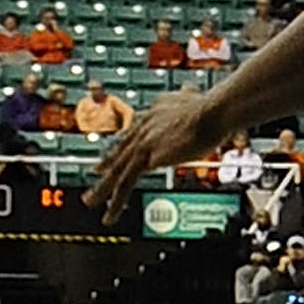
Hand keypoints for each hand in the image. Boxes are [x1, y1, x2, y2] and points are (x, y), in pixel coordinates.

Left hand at [91, 84, 226, 223]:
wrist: (211, 113)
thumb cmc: (210, 108)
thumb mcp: (192, 98)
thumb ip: (186, 97)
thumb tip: (188, 91)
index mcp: (151, 116)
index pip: (130, 137)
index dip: (118, 150)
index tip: (107, 160)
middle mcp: (142, 129)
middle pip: (118, 155)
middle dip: (104, 171)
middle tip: (93, 182)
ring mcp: (143, 144)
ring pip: (117, 172)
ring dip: (103, 191)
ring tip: (91, 204)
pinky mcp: (147, 159)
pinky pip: (126, 184)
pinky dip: (117, 201)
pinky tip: (113, 212)